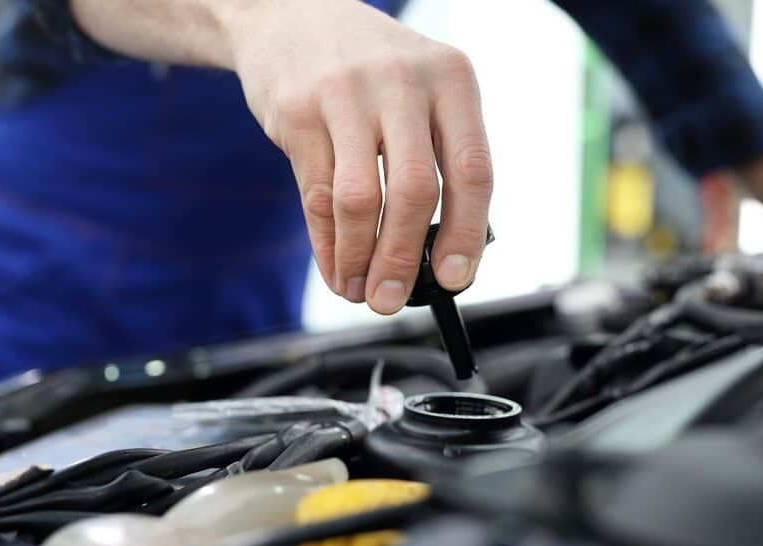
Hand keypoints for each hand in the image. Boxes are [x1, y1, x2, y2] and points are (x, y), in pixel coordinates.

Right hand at [227, 0, 492, 313]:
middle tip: (394, 299)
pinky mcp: (297, 113)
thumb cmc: (370, 69)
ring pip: (360, 201)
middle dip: (405, 259)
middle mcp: (402, 83)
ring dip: (361, 260)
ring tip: (361, 290)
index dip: (465, 234)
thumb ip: (439, 156)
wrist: (290, 13)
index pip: (473, 170)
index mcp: (451, 79)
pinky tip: (336, 267)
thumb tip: (444, 253)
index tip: (454, 278)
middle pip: (416, 192)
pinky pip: (317, 197)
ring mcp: (345, 95)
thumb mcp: (421, 90)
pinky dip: (328, 245)